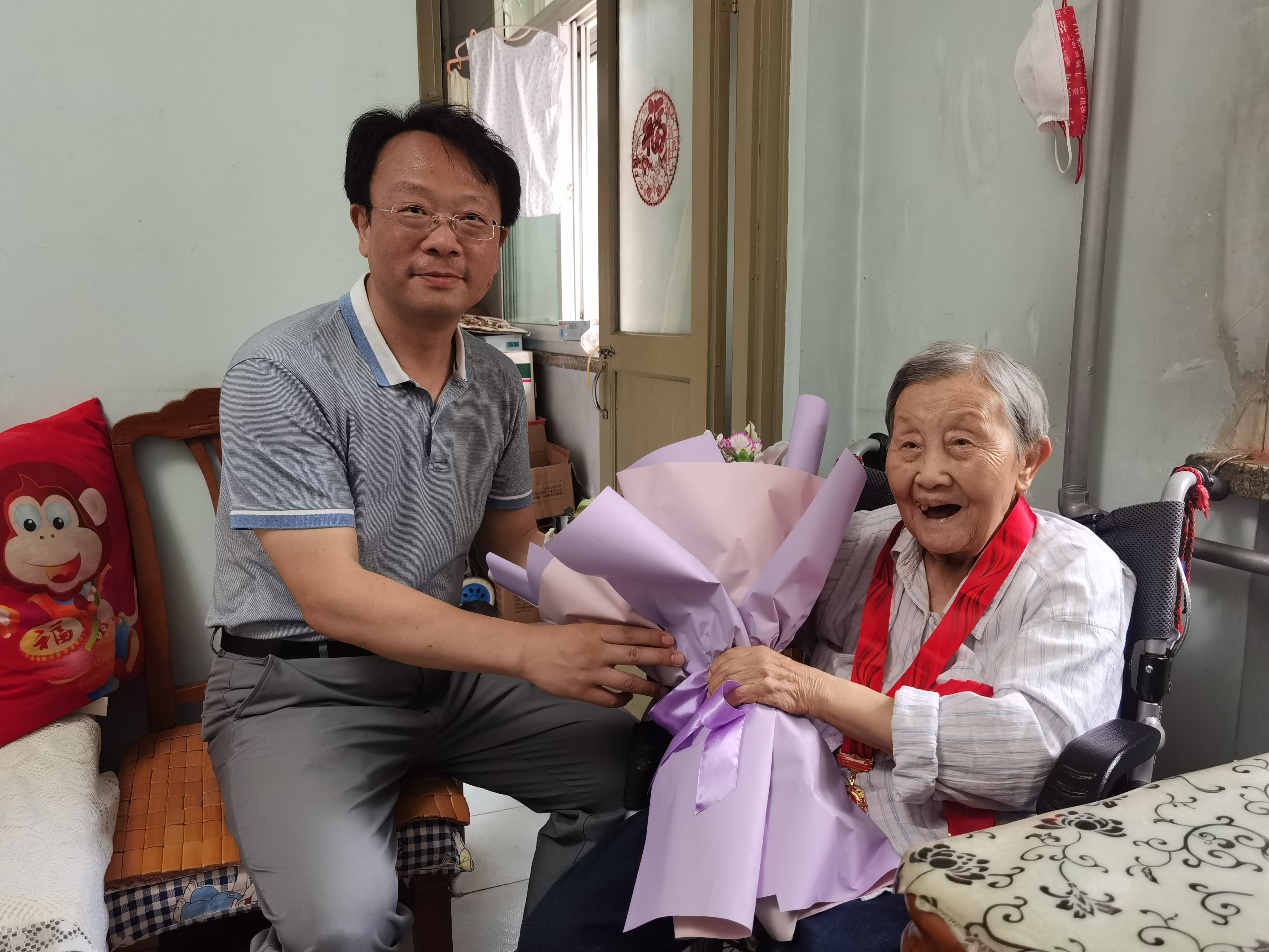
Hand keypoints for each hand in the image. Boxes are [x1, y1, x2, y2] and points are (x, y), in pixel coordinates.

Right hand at [521, 624, 684, 708]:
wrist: (528, 652)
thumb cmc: (554, 638)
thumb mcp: (581, 627)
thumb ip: (603, 634)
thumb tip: (630, 639)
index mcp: (596, 632)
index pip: (630, 634)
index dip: (652, 637)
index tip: (669, 639)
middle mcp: (597, 651)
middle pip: (635, 655)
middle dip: (660, 658)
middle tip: (679, 659)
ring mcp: (590, 673)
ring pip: (627, 681)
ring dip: (649, 686)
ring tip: (664, 688)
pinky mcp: (582, 691)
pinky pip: (608, 699)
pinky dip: (621, 701)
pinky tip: (628, 699)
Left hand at [707, 645, 821, 715]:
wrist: (812, 688)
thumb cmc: (793, 678)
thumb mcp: (772, 662)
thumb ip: (753, 663)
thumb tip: (733, 673)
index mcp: (758, 651)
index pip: (728, 655)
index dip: (715, 667)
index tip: (711, 678)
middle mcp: (758, 660)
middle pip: (726, 669)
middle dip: (713, 682)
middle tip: (710, 693)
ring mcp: (762, 674)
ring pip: (729, 681)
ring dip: (718, 692)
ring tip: (715, 701)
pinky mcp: (765, 689)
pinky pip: (739, 694)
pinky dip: (728, 700)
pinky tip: (726, 705)